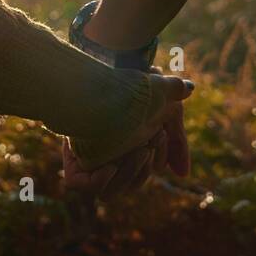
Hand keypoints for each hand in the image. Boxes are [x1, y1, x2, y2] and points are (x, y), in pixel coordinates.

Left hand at [62, 71, 192, 196]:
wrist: (114, 65)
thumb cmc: (140, 87)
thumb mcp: (169, 113)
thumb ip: (178, 143)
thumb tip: (182, 175)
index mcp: (131, 150)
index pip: (147, 171)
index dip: (159, 158)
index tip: (160, 133)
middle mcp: (111, 156)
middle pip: (132, 184)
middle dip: (145, 167)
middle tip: (149, 141)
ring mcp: (92, 158)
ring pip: (110, 191)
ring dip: (130, 173)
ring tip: (137, 150)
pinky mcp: (73, 157)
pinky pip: (79, 185)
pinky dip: (99, 181)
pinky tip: (110, 165)